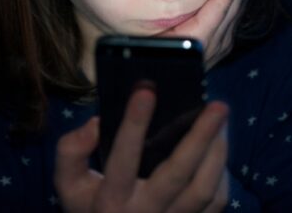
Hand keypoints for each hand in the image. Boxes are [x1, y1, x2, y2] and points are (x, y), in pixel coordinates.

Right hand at [55, 89, 229, 212]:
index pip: (123, 160)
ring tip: (222, 121)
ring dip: (217, 153)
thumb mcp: (69, 184)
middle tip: (218, 105)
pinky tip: (219, 147)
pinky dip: (221, 172)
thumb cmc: (92, 206)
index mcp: (112, 201)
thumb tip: (96, 123)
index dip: (134, 125)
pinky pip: (217, 201)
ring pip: (205, 189)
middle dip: (200, 137)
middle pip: (178, 174)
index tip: (146, 90)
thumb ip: (71, 152)